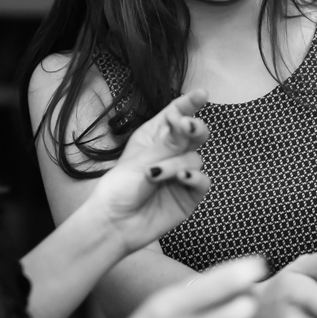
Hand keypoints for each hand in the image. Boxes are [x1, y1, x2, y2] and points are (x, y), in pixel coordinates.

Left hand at [87, 90, 211, 254]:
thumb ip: (168, 143)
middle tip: (187, 127)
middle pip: (194, 133)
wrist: (114, 223)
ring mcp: (182, 174)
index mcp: (155, 138)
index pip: (176, 114)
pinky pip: (202, 181)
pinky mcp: (189, 195)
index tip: (202, 94)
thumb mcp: (140, 159)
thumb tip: (188, 123)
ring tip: (153, 174)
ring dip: (175, 164)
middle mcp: (171, 153)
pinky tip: (181, 179)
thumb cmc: (120, 188)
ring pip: (194, 158)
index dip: (189, 104)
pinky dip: (193, 178)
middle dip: (194, 127)